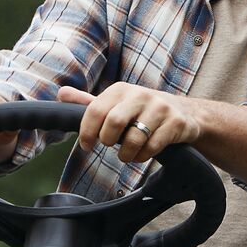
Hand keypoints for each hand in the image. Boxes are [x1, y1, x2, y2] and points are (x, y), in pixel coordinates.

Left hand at [57, 83, 202, 164]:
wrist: (186, 114)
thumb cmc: (142, 112)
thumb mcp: (116, 104)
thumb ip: (89, 103)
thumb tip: (61, 94)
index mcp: (121, 90)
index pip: (95, 109)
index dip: (87, 132)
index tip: (86, 146)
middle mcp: (140, 95)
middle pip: (113, 123)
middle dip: (108, 142)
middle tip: (111, 146)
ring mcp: (159, 108)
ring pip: (133, 139)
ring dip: (126, 155)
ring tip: (129, 154)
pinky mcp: (175, 123)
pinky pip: (151, 148)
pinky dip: (143, 157)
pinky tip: (144, 152)